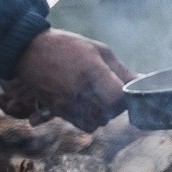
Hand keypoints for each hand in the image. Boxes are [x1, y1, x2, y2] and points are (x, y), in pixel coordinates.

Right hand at [0, 30, 133, 129]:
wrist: (28, 52)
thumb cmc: (67, 47)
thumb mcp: (99, 51)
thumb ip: (121, 71)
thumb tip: (143, 81)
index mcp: (91, 73)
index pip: (117, 99)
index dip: (126, 97)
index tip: (126, 89)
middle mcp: (78, 91)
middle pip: (110, 113)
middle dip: (118, 106)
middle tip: (114, 92)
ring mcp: (66, 104)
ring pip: (98, 123)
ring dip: (105, 114)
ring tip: (101, 98)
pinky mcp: (58, 111)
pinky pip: (84, 125)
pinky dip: (92, 119)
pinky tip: (90, 104)